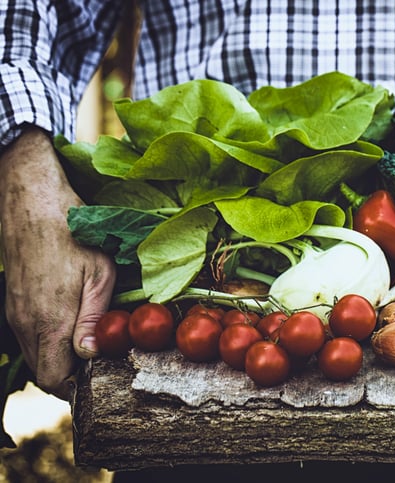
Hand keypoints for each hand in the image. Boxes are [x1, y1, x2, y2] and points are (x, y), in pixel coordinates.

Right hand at [0, 128, 115, 399]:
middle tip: (100, 363)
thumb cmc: (73, 233)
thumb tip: (91, 355)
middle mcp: (26, 323)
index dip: (77, 387)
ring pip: (35, 353)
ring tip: (89, 342)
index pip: (54, 379)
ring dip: (59, 356)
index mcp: (49, 322)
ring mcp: (15, 312)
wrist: (31, 199)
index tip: (100, 378)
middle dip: (70, 375)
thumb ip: (94, 318)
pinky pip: (29, 335)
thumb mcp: (99, 275)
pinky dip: (48, 339)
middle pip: (43, 371)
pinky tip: (70, 322)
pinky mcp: (13, 300)